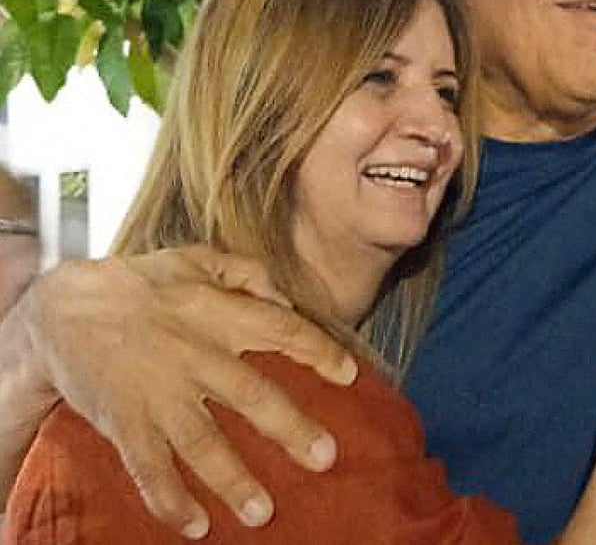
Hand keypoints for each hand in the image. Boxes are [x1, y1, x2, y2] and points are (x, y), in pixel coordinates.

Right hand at [21, 245, 358, 538]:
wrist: (62, 310)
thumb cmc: (141, 283)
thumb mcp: (197, 259)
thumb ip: (246, 272)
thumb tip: (286, 298)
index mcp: (217, 312)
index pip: (281, 330)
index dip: (318, 350)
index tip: (350, 375)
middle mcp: (193, 354)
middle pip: (251, 395)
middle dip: (290, 429)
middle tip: (325, 458)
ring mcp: (158, 392)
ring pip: (202, 442)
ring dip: (233, 480)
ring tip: (263, 514)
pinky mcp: (125, 421)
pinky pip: (149, 467)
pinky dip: (169, 499)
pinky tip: (195, 525)